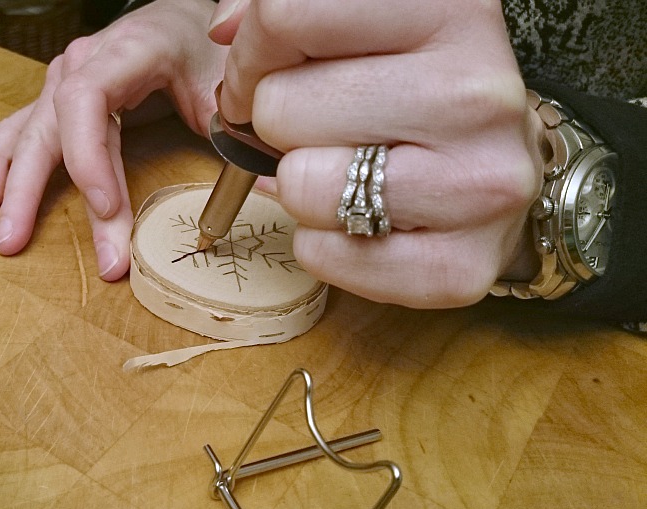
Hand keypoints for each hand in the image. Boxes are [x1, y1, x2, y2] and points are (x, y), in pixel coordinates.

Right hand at [0, 0, 227, 279]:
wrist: (183, 20)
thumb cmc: (205, 48)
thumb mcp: (228, 80)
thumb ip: (238, 127)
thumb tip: (265, 185)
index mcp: (125, 51)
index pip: (86, 101)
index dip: (89, 157)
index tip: (107, 206)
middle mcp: (83, 63)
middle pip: (50, 127)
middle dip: (34, 190)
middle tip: (23, 242)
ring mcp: (65, 79)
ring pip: (29, 132)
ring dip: (14, 184)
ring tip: (6, 233)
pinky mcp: (60, 99)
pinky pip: (22, 127)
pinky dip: (4, 161)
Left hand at [217, 0, 544, 307]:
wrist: (501, 171)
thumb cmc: (415, 91)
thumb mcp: (367, 28)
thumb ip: (292, 15)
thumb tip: (225, 29)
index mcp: (453, 8)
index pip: (287, 16)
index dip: (251, 55)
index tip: (264, 74)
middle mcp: (477, 92)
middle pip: (279, 107)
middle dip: (277, 124)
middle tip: (320, 130)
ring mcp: (481, 184)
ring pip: (298, 184)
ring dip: (299, 185)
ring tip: (349, 171)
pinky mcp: (462, 265)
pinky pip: (321, 253)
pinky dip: (321, 244)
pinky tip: (363, 221)